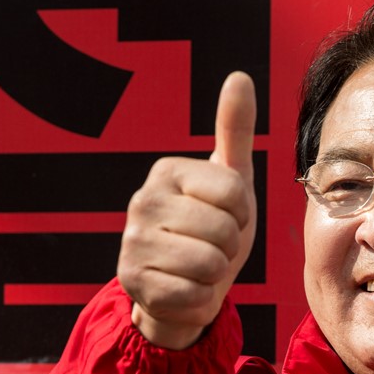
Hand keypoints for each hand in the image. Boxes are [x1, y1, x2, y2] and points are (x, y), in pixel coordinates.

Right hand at [117, 72, 256, 349]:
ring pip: (210, 264)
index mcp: (167, 171)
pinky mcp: (132, 283)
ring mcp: (131, 243)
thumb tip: (239, 75)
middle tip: (213, 245)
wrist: (186, 282)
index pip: (235, 192)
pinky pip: (194, 295)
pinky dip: (201, 298)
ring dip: (217, 273)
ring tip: (201, 266)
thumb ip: (235, 130)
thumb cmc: (213, 226)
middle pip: (223, 230)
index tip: (226, 216)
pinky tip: (186, 288)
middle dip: (229, 245)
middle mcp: (141, 201)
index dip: (242, 213)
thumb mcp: (229, 179)